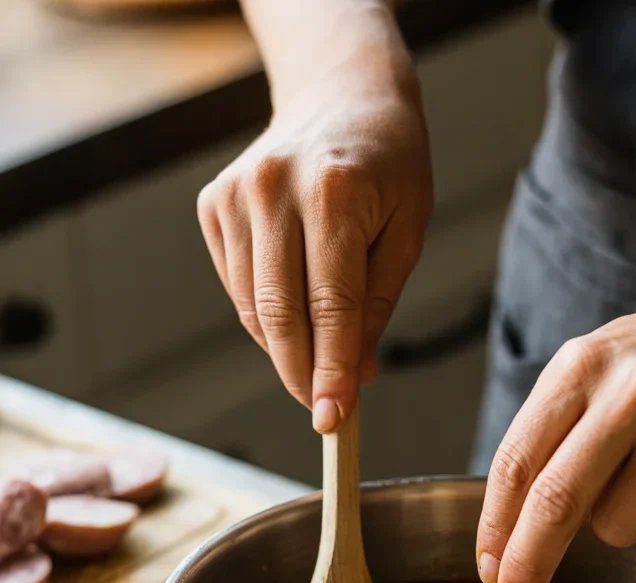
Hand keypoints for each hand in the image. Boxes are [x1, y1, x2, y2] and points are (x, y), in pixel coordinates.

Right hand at [197, 27, 431, 431]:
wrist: (341, 96)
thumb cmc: (387, 164)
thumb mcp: (406, 231)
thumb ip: (376, 306)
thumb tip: (357, 377)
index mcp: (334, 193)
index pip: (331, 306)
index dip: (332, 371)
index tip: (334, 419)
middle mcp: (274, 189)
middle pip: (280, 314)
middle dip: (301, 375)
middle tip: (324, 413)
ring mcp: (235, 195)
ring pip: (252, 308)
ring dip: (285, 350)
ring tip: (318, 363)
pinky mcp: (214, 205)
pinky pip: (237, 288)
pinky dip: (265, 320)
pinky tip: (294, 318)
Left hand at [477, 275, 635, 582]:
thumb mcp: (597, 368)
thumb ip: (552, 435)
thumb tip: (511, 535)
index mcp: (583, 366)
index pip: (517, 462)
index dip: (495, 527)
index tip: (488, 569)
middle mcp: (632, 391)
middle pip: (556, 502)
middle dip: (528, 563)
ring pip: (617, 526)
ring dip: (622, 522)